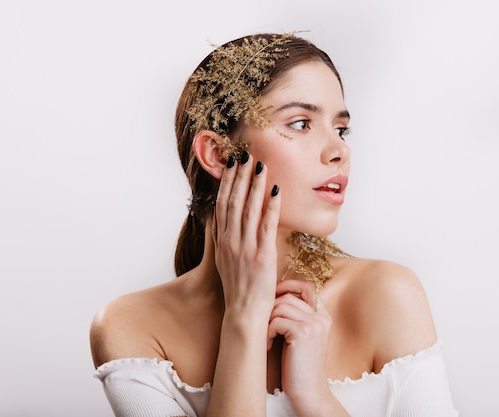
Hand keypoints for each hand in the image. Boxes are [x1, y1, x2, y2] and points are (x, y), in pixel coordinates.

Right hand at [213, 152, 280, 315]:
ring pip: (249, 209)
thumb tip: (222, 221)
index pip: (223, 204)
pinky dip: (271, 207)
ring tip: (260, 165)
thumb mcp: (225, 260)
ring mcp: (245, 248)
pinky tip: (276, 191)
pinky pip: (267, 226)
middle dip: (239, 176)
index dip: (227, 182)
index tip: (232, 163)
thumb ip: (225, 239)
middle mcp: (230, 241)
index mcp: (222, 241)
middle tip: (245, 155)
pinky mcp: (262, 256)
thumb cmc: (239, 289)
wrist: (243, 314)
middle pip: (234, 201)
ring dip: (255, 185)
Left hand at [267, 280, 332, 404]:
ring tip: (268, 339)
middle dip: (271, 310)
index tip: (272, 295)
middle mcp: (321, 317)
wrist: (308, 393)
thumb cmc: (299, 367)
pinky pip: (276, 321)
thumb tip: (273, 297)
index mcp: (323, 316)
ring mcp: (314, 324)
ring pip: (280, 307)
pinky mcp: (303, 333)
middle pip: (288, 297)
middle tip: (265, 328)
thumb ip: (296, 317)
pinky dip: (268, 333)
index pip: (307, 287)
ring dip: (268, 322)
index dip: (288, 286)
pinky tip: (269, 346)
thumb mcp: (302, 337)